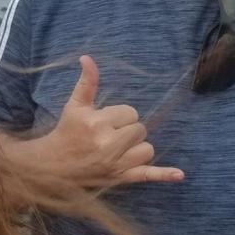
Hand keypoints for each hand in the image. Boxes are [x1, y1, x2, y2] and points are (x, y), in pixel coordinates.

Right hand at [44, 55, 182, 186]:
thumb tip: (87, 57)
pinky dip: (164, 174)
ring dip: (137, 149)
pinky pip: (147, 175)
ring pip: (147, 150)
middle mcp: (108, 144)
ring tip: (117, 150)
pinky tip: (179, 174)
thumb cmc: (67, 132)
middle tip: (107, 137)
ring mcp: (116, 164)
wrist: (54, 165)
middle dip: (127, 131)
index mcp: (97, 123)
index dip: (118, 117)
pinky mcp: (121, 178)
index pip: (130, 113)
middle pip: (141, 130)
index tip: (102, 124)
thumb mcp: (75, 105)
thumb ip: (87, 82)